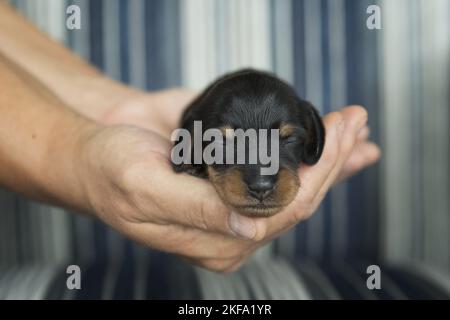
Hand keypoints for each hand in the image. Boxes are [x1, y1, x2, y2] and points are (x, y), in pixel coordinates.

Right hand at [75, 89, 379, 271]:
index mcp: (214, 241)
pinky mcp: (235, 176)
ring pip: (298, 185)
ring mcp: (237, 201)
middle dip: (332, 159)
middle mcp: (232, 226)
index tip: (339, 135)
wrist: (95, 150)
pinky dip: (315, 155)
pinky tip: (343, 145)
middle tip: (354, 120)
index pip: (280, 214)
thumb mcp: (145, 190)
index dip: (316, 177)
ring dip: (332, 156)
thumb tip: (248, 224)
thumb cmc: (112, 171)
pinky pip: (283, 169)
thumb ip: (195, 210)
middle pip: (298, 198)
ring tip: (357, 127)